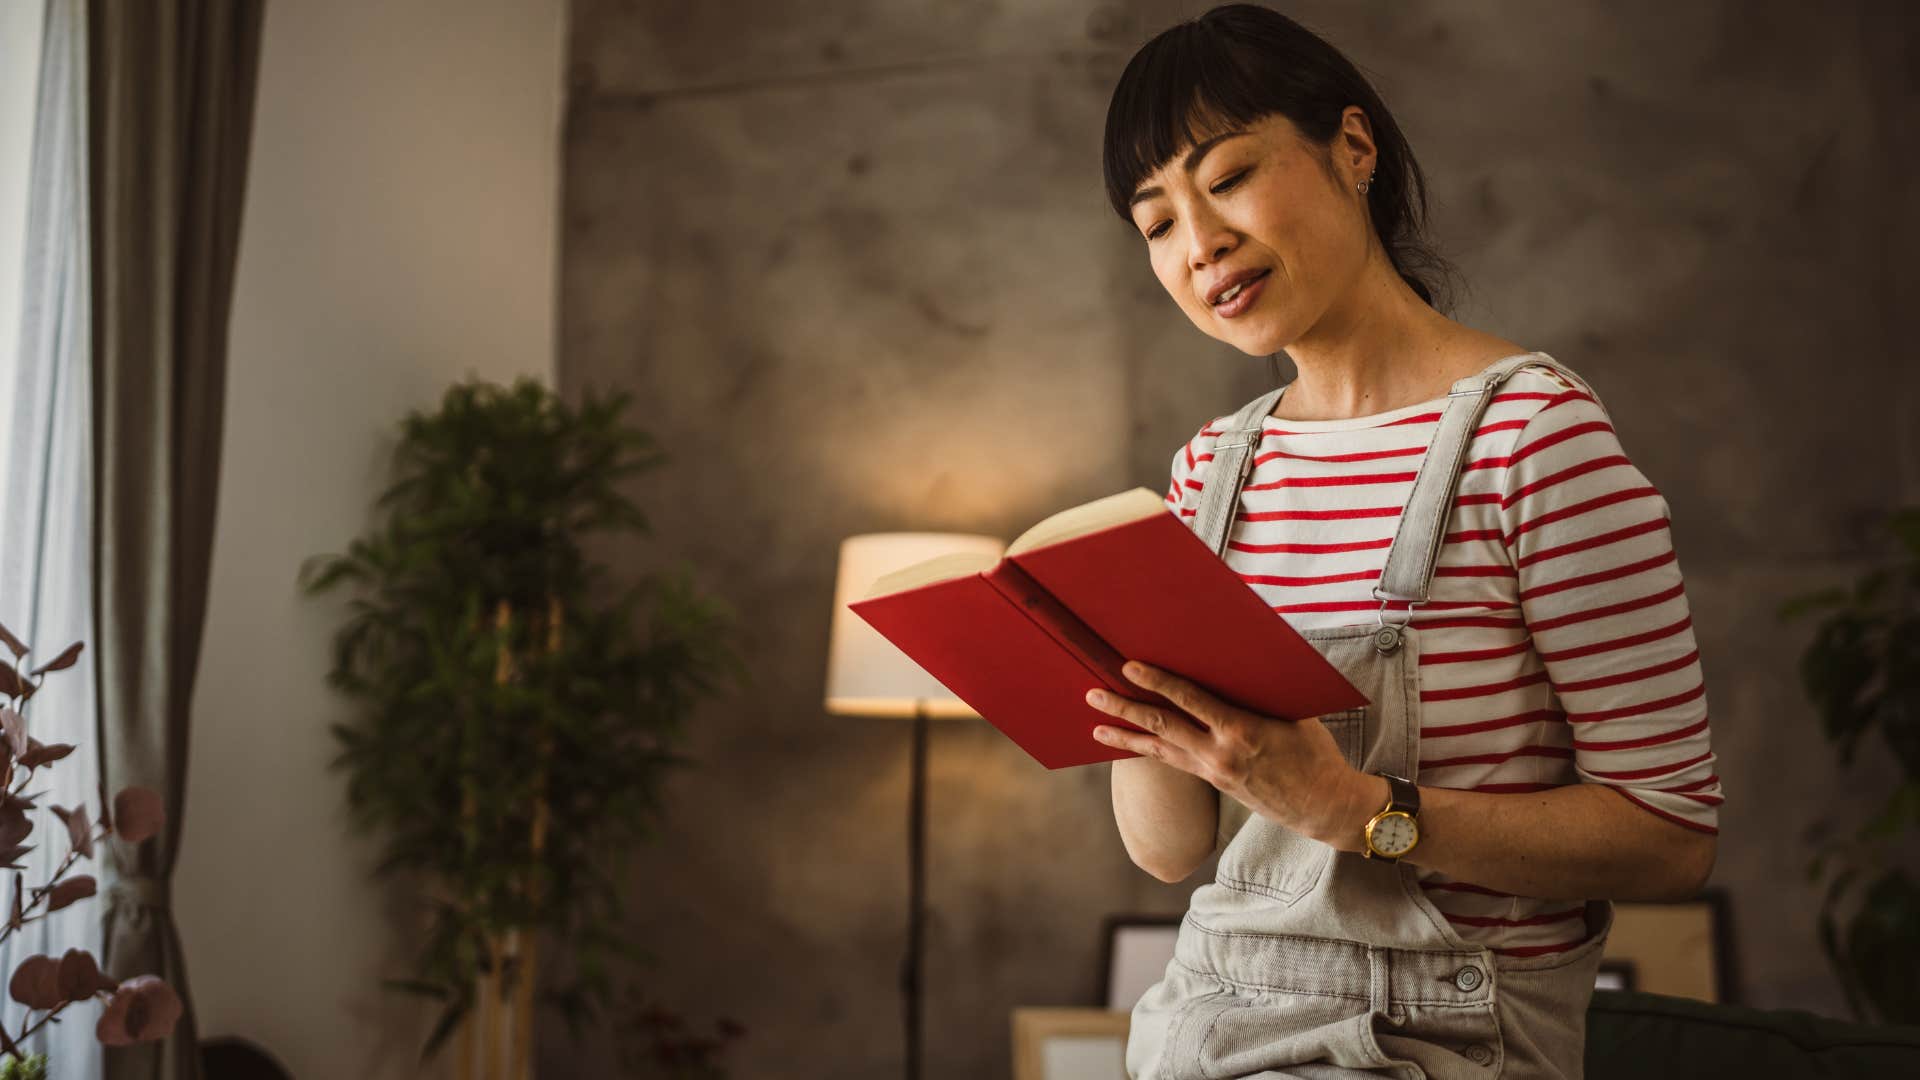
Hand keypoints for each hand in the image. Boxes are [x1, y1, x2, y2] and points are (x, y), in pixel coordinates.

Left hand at [1086, 660, 1367, 845]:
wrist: (1322, 805)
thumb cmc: (1314, 752)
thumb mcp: (1294, 714)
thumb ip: (1259, 691)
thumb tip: (1232, 657)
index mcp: (1242, 730)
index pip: (1190, 700)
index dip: (1157, 682)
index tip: (1130, 666)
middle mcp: (1220, 753)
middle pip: (1162, 725)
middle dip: (1124, 708)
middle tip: (1093, 692)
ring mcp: (1212, 771)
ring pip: (1159, 748)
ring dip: (1125, 734)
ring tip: (1095, 724)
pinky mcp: (1212, 782)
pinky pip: (1172, 762)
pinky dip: (1147, 750)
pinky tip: (1128, 743)